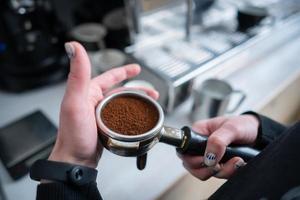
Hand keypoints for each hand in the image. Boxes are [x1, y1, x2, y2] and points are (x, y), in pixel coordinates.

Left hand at [48, 42, 158, 167]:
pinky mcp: (105, 125)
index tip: (136, 68)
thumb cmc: (74, 135)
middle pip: (120, 90)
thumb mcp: (76, 102)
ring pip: (123, 102)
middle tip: (151, 91)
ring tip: (150, 103)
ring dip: (137, 101)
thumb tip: (74, 47)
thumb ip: (78, 74)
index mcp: (88, 92)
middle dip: (138, 89)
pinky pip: (122, 115)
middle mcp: (93, 101)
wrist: (75, 160)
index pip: (109, 76)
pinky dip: (133, 113)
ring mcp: (100, 114)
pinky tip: (139, 117)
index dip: (124, 71)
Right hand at [178, 115, 258, 179]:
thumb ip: (218, 140)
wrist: (260, 134)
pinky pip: (219, 175)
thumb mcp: (232, 127)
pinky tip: (239, 164)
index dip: (191, 158)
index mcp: (199, 133)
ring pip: (205, 172)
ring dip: (222, 171)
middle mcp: (202, 146)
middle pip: (191, 164)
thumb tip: (209, 157)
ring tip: (237, 161)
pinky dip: (229, 173)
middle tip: (220, 164)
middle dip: (207, 168)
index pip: (184, 148)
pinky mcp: (220, 165)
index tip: (205, 160)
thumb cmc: (243, 125)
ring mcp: (210, 157)